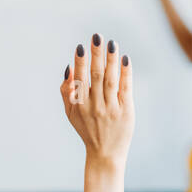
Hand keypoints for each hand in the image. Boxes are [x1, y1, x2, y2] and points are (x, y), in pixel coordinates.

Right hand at [61, 35, 133, 170]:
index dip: (80, 62)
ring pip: (111, 79)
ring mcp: (111, 108)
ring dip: (111, 60)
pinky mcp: (125, 111)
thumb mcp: (70, 114)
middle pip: (96, 76)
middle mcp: (95, 106)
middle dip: (96, 55)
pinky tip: (125, 59)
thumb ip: (66, 92)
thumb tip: (69, 67)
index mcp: (79, 105)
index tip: (81, 47)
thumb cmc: (87, 130)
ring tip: (111, 43)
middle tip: (97, 36)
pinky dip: (125, 73)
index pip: (80, 79)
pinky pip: (125, 88)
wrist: (105, 154)